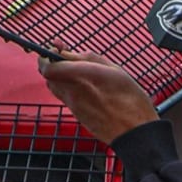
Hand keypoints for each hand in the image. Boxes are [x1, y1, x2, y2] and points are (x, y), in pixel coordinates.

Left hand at [38, 48, 158, 143]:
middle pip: (47, 76)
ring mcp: (74, 106)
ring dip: (60, 77)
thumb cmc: (130, 101)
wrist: (134, 132)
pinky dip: (69, 89)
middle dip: (53, 65)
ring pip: (55, 87)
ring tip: (77, 72)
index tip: (56, 50)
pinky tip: (86, 87)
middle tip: (66, 59)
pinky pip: (66, 98)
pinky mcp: (78, 115)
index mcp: (82, 76)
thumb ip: (89, 59)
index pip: (48, 67)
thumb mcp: (114, 69)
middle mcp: (73, 92)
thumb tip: (71, 54)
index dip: (47, 56)